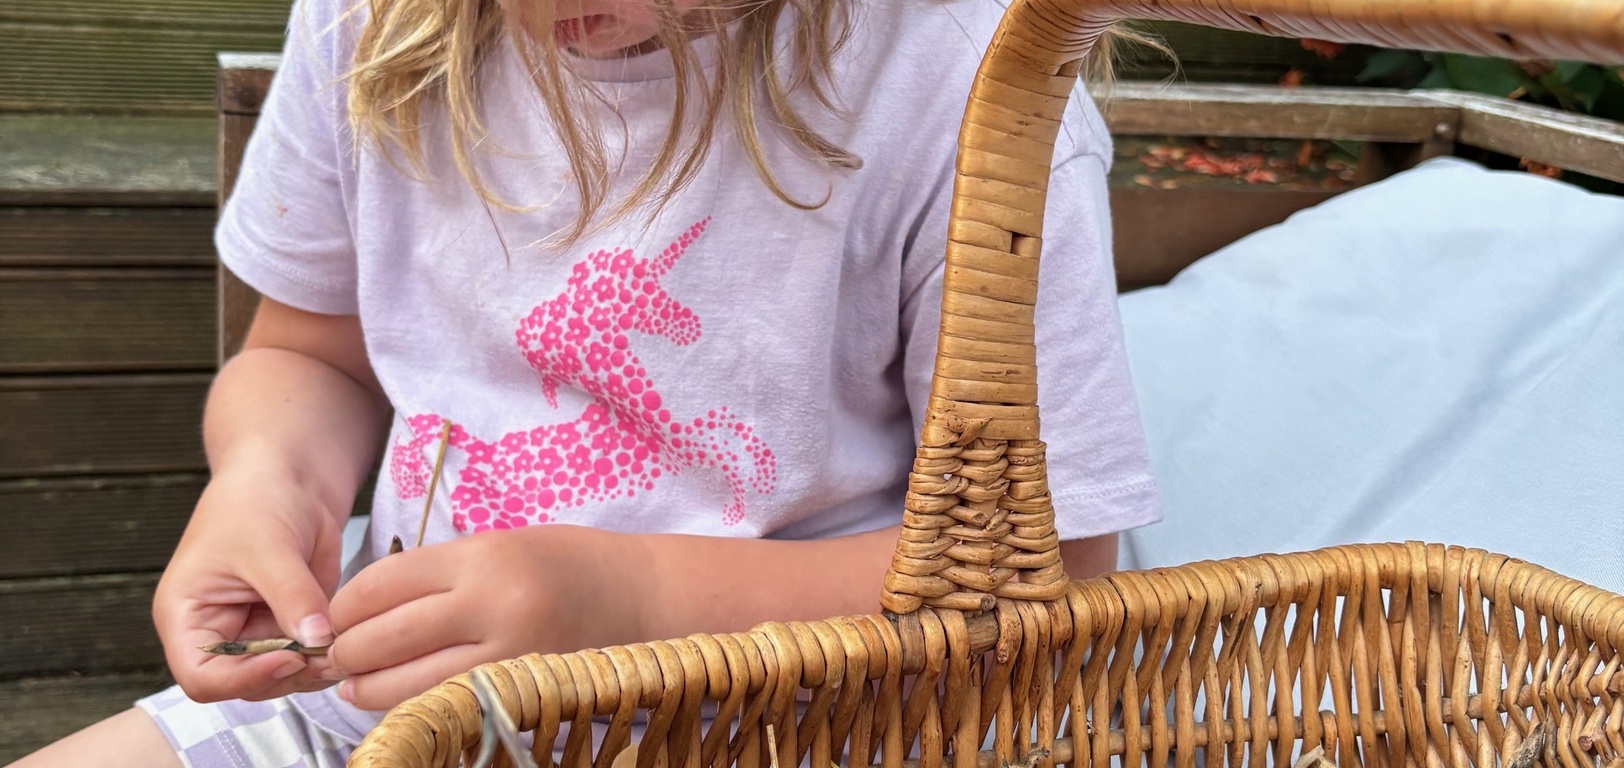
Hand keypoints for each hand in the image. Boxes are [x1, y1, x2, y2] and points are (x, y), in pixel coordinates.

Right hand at [152, 463, 347, 701]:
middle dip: (289, 674)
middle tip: (332, 653)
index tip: (288, 659)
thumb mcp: (269, 547)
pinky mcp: (292, 627)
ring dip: (315, 669)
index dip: (244, 679)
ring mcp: (257, 634)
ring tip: (346, 645)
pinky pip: (309, 657)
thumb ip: (291, 597)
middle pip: (247, 685)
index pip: (202, 677)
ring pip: (284, 677)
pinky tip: (351, 639)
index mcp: (187, 618)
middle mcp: (219, 634)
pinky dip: (330, 654)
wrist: (289, 478)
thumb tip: (316, 640)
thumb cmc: (256, 502)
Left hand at [327, 524, 645, 710]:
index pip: (381, 585)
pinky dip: (412, 707)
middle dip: (347, 653)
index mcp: (482, 557)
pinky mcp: (521, 694)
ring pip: (406, 686)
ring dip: (368, 689)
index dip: (344, 606)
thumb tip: (361, 611)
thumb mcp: (499, 546)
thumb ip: (436, 575)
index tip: (333, 617)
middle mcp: (492, 606)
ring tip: (356, 685)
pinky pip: (446, 706)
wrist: (643, 597)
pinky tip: (401, 699)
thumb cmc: (568, 564)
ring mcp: (508, 656)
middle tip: (336, 657)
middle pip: (384, 638)